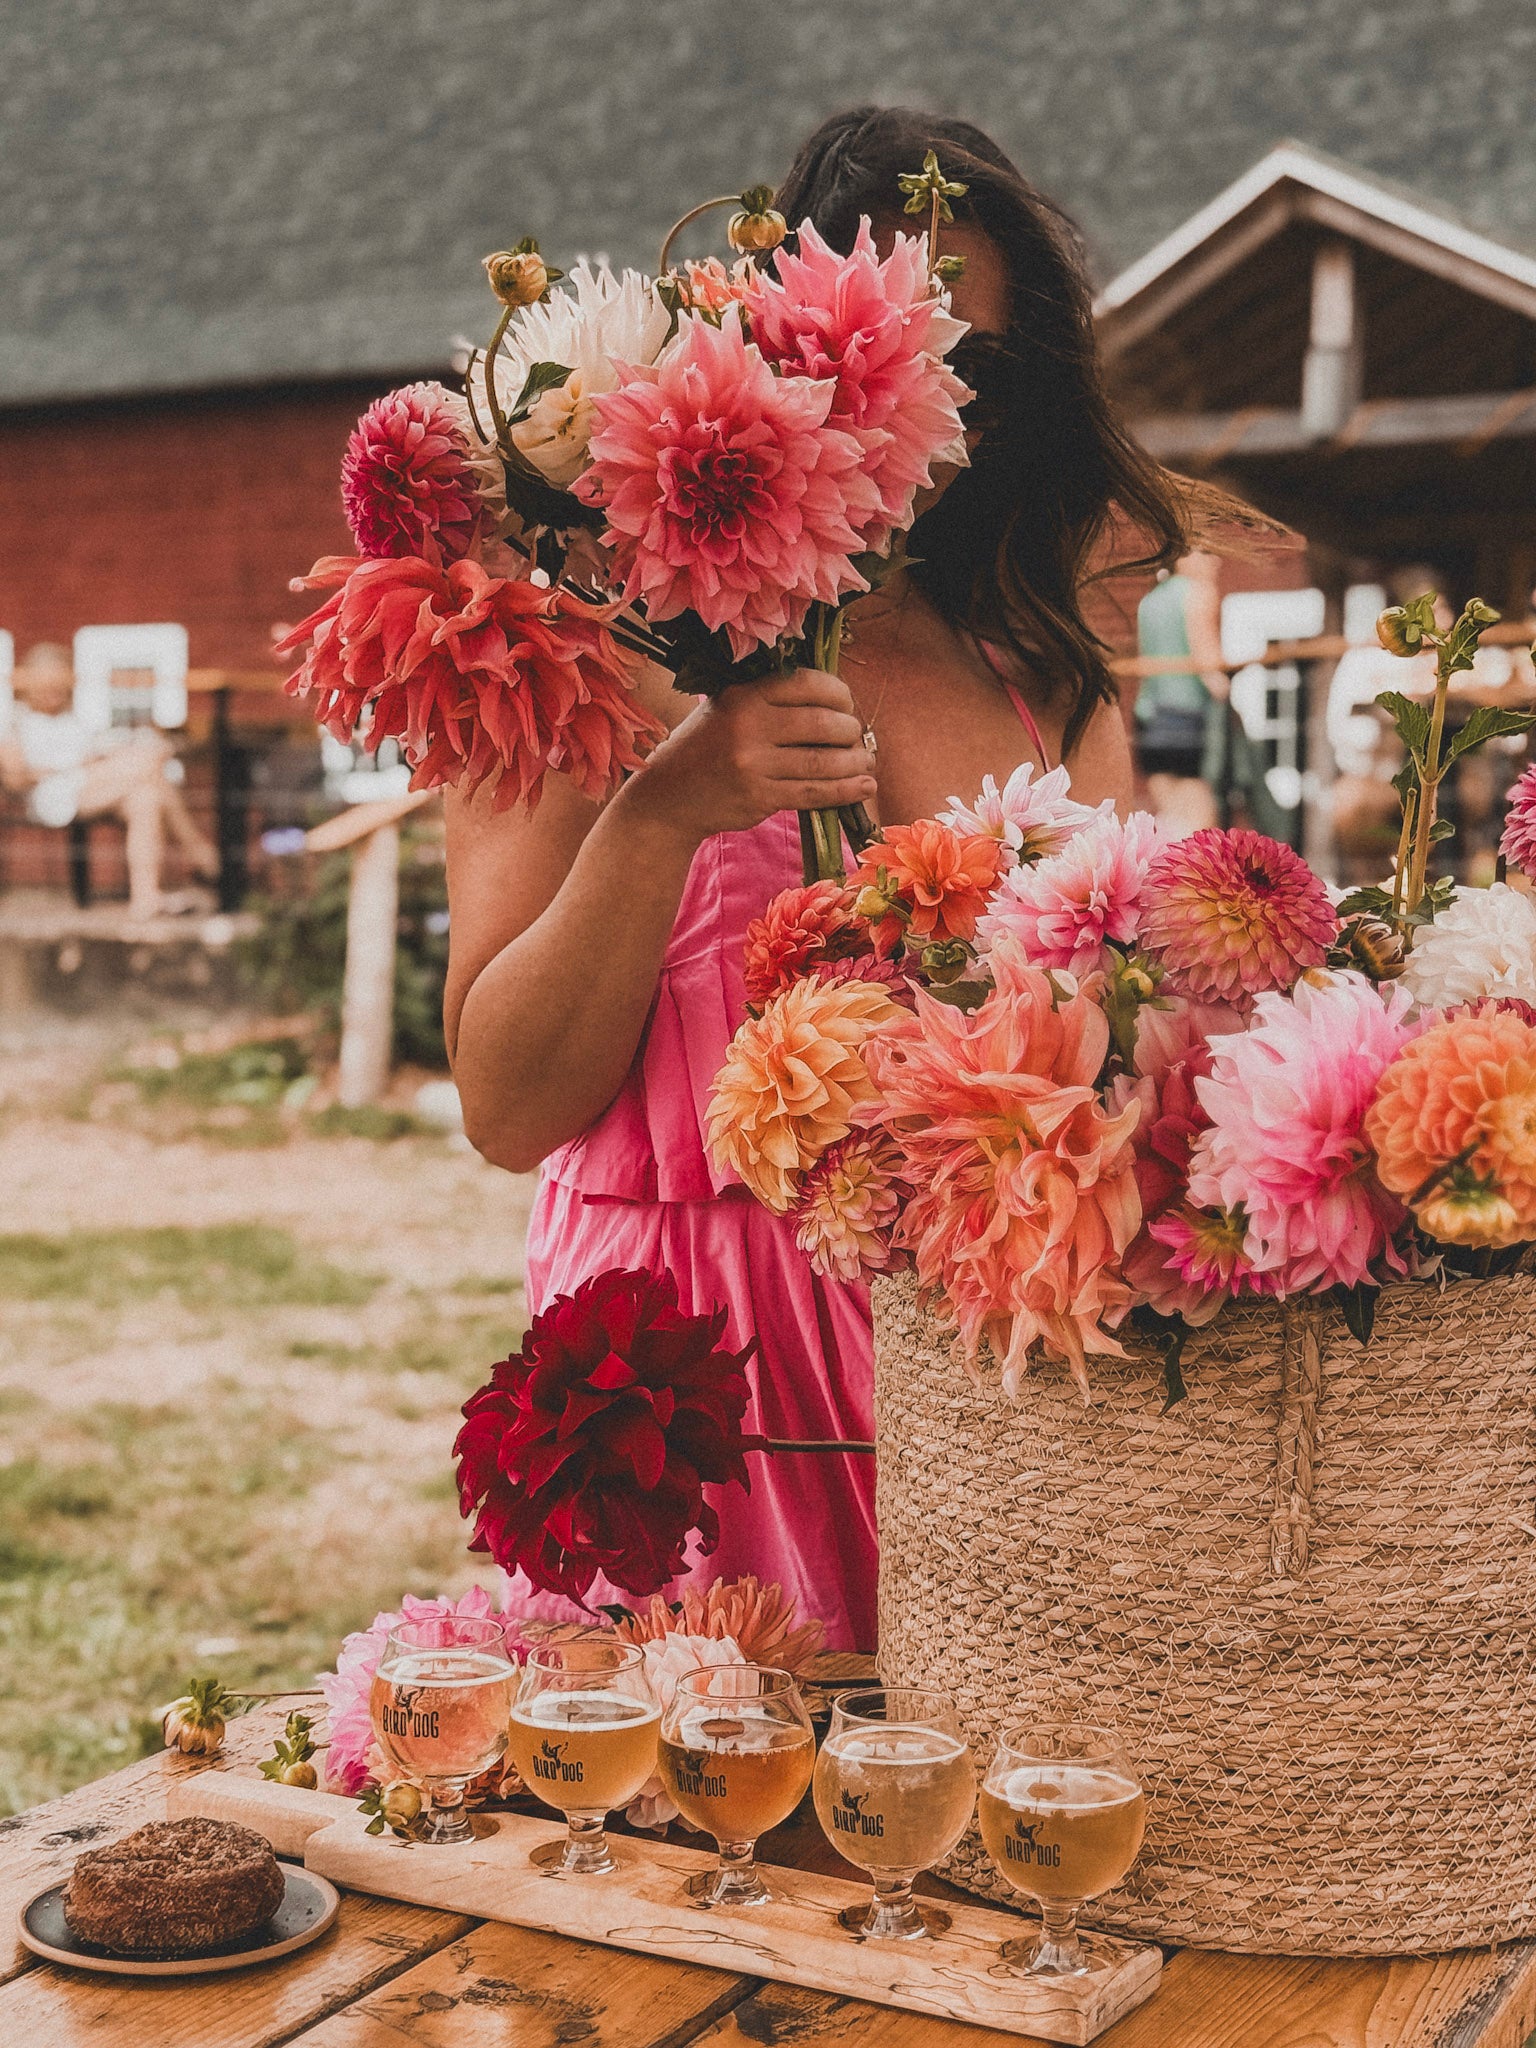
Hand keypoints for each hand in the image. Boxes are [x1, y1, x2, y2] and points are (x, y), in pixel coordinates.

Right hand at [618, 668, 876, 845]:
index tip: (847, 705)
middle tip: (858, 738)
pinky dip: (846, 790)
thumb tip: (836, 702)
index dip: (839, 693)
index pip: (808, 684)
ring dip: (856, 763)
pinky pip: (815, 792)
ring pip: (823, 762)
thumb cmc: (705, 747)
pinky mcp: (760, 797)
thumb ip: (770, 699)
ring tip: (868, 764)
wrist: (668, 796)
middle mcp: (749, 725)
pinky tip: (864, 787)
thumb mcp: (726, 707)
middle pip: (823, 723)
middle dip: (851, 731)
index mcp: (744, 695)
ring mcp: (754, 764)